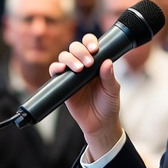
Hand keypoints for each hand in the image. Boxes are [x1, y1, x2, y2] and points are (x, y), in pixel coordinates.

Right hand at [48, 33, 122, 157]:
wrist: (100, 124)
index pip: (90, 45)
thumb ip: (109, 77)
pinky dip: (55, 68)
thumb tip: (107, 62)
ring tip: (78, 69)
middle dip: (80, 51)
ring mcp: (71, 74)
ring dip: (69, 59)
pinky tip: (61, 70)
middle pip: (75, 47)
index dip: (90, 42)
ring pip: (64, 57)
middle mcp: (82, 65)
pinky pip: (54, 72)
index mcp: (96, 63)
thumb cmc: (108, 105)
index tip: (95, 49)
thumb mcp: (112, 90)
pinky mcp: (62, 84)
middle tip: (88, 63)